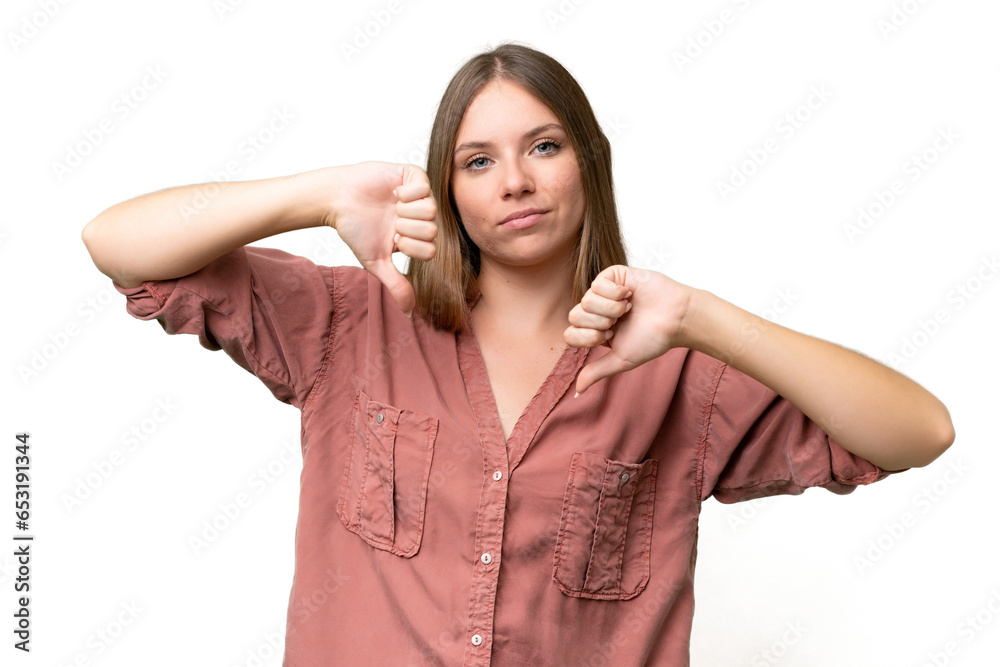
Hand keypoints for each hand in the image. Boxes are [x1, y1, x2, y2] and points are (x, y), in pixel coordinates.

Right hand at [324, 162, 437, 316]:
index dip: (410, 247)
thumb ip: (396, 285)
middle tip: (391, 222)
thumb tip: (408, 312)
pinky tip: (394, 193)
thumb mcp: (376, 261)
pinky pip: (424, 187)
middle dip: (406, 229)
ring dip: (406, 212)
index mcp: (416, 236)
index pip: (431, 249)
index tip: (393, 240)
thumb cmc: (355, 229)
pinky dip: (407, 193)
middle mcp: (420, 216)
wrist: (337, 201)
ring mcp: (418, 195)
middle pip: (433, 230)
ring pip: (431, 210)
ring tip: (391, 207)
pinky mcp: (412, 175)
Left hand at [564, 265, 694, 395]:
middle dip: (600, 323)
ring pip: (586, 300)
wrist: (676, 318)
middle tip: (620, 322)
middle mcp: (596, 310)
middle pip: (575, 316)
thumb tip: (577, 391)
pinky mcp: (612, 275)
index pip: (570, 334)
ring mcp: (603, 292)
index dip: (589, 337)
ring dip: (612, 308)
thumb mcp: (622, 359)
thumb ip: (597, 372)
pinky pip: (598, 284)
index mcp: (596, 330)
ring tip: (629, 309)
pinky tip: (630, 295)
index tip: (611, 337)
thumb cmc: (653, 338)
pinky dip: (616, 293)